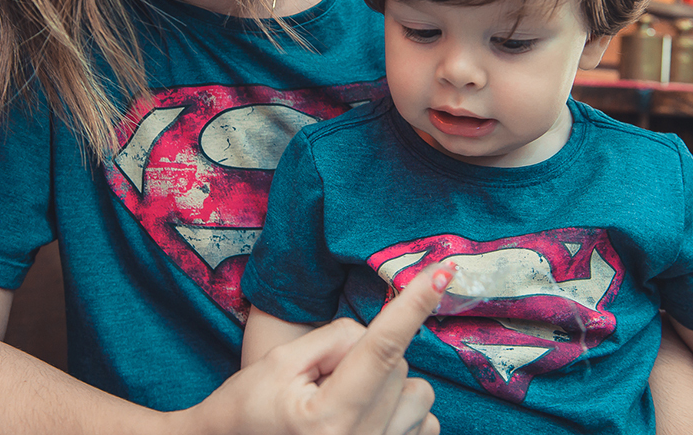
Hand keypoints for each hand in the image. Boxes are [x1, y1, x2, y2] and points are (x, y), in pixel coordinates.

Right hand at [194, 263, 452, 434]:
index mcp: (329, 417)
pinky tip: (367, 421)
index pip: (382, 347)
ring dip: (390, 386)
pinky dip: (402, 412)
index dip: (413, 306)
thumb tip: (380, 337)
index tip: (444, 273)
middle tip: (321, 379)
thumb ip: (337, 340)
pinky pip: (425, 423)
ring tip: (343, 405)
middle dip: (368, 358)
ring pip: (418, 393)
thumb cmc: (248, 407)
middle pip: (398, 367)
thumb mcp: (280, 361)